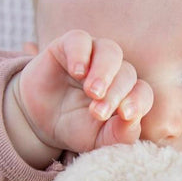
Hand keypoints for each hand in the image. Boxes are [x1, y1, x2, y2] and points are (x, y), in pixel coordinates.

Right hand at [10, 30, 153, 164]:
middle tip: (98, 112)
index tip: (126, 116)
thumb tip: (132, 121)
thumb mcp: (97, 140)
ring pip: (110, 51)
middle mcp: (115, 72)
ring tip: (92, 92)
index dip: (138, 102)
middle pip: (127, 73)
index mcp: (127, 94)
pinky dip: (80, 54)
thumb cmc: (75, 128)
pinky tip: (77, 72)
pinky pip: (80, 40)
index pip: (142, 93)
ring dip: (104, 72)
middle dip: (115, 93)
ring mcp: (93, 56)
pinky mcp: (69, 46)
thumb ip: (118, 135)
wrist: (39, 120)